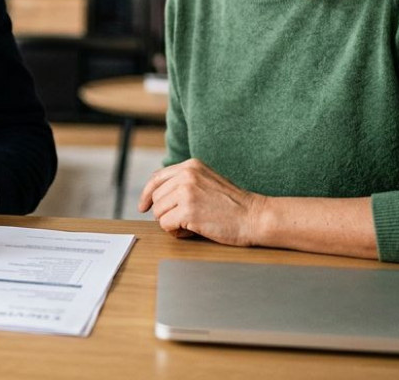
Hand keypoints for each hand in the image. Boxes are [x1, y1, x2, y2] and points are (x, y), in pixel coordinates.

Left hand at [137, 159, 266, 246]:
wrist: (255, 216)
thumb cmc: (234, 204)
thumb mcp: (207, 181)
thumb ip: (184, 181)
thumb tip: (155, 193)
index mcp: (191, 165)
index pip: (156, 178)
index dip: (147, 194)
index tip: (143, 206)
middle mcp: (186, 175)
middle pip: (156, 199)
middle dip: (167, 213)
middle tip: (186, 220)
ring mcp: (186, 192)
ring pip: (159, 213)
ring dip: (172, 223)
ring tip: (193, 224)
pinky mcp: (188, 211)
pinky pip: (166, 225)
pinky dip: (176, 232)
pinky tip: (193, 230)